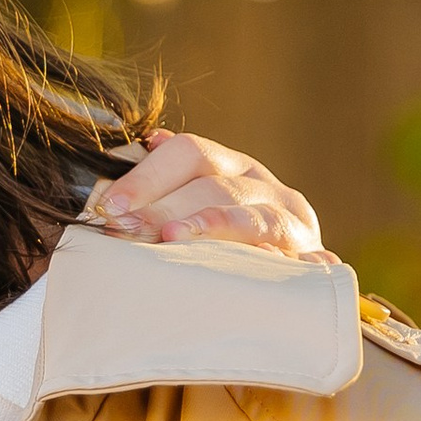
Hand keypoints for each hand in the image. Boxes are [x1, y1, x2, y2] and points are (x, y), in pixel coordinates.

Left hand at [90, 131, 320, 257]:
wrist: (288, 280)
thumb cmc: (225, 241)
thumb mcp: (198, 202)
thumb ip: (169, 180)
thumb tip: (150, 140)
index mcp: (231, 166)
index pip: (189, 152)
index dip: (147, 175)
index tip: (109, 206)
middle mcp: (263, 186)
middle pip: (213, 185)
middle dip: (163, 207)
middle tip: (123, 230)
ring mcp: (292, 221)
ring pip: (252, 218)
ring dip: (210, 226)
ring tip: (173, 238)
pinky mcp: (311, 259)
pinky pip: (300, 259)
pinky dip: (284, 259)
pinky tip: (265, 262)